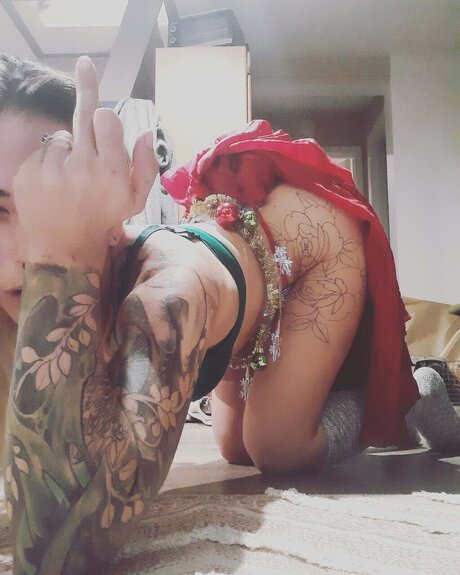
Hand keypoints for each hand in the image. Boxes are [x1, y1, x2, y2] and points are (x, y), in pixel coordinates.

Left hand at [13, 56, 157, 267]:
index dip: (106, 115)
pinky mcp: (29, 174)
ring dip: (68, 150)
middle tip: (85, 64)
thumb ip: (146, 166)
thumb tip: (145, 132)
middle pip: (85, 114)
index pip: (107, 119)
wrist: (65, 246)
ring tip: (71, 176)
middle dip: (87, 88)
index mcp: (112, 171)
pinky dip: (49, 162)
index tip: (96, 86)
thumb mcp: (135, 200)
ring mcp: (53, 170)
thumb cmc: (103, 219)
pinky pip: (42, 152)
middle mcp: (83, 167)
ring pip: (62, 137)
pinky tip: (54, 182)